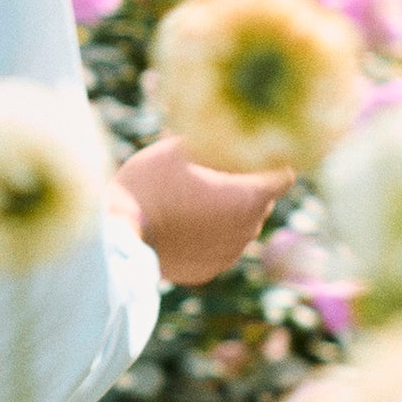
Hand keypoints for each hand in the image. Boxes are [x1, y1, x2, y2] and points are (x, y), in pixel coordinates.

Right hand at [114, 135, 293, 285]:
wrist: (116, 235)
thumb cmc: (149, 185)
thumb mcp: (179, 147)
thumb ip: (213, 139)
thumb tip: (225, 130)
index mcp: (249, 198)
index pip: (284, 176)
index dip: (273, 161)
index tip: (255, 153)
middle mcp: (247, 230)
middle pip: (263, 200)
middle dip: (247, 185)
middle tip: (218, 171)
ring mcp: (228, 255)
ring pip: (241, 225)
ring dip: (228, 211)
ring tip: (194, 198)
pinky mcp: (208, 271)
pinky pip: (218, 246)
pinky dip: (208, 235)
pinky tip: (182, 223)